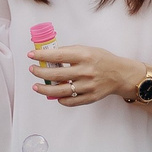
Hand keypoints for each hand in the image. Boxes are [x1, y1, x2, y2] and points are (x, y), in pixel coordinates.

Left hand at [31, 44, 147, 106]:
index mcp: (84, 56)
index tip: (31, 55)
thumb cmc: (102, 60)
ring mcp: (87, 86)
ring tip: (36, 86)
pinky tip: (54, 95)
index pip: (58, 56)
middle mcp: (85, 71)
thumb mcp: (87, 50)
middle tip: (33, 69)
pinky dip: (59, 99)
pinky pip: (69, 101)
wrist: (120, 74)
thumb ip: (70, 52)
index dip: (42, 56)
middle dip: (40, 72)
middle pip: (55, 74)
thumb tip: (49, 55)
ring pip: (59, 91)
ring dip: (44, 89)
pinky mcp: (89, 97)